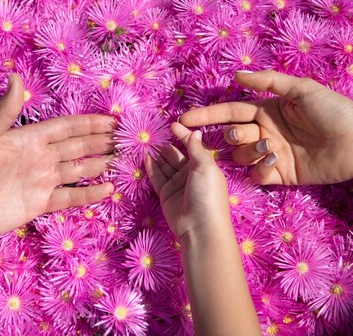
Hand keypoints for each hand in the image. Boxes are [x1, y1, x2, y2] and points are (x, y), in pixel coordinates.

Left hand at [0, 74, 115, 242]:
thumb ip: (3, 112)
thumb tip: (16, 77)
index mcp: (28, 139)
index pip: (66, 128)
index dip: (89, 123)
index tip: (113, 120)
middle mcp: (39, 158)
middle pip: (78, 147)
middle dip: (101, 141)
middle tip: (127, 139)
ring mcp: (40, 181)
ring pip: (78, 170)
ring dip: (99, 164)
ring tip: (123, 160)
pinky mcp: (38, 204)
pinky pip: (69, 197)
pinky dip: (89, 193)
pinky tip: (107, 189)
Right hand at [145, 123, 229, 240]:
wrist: (200, 227)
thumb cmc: (208, 194)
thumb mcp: (205, 167)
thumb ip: (196, 149)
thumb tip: (195, 132)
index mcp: (205, 166)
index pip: (192, 146)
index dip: (183, 135)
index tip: (172, 125)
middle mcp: (191, 174)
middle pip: (177, 156)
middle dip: (167, 145)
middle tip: (153, 133)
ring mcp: (178, 185)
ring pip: (165, 166)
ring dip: (157, 155)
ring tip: (146, 143)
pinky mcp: (166, 194)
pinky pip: (157, 177)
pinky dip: (151, 167)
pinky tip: (145, 157)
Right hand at [180, 70, 352, 184]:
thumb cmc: (334, 112)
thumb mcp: (302, 90)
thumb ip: (268, 82)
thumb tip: (237, 76)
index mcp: (266, 111)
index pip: (229, 113)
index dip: (206, 116)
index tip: (184, 120)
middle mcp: (265, 132)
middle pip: (232, 136)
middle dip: (233, 136)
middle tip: (251, 135)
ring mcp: (271, 155)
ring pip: (242, 156)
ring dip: (251, 152)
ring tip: (273, 149)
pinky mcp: (281, 175)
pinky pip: (258, 176)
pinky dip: (260, 170)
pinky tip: (275, 164)